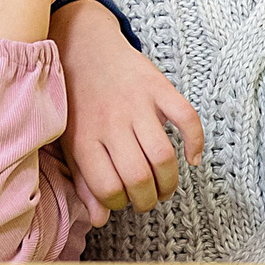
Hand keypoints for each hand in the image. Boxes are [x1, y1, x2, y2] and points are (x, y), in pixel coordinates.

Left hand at [53, 1, 202, 218]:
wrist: (83, 45)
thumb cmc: (75, 102)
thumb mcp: (69, 141)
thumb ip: (84, 181)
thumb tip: (100, 219)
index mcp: (84, 139)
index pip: (108, 189)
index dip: (119, 203)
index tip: (122, 199)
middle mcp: (111, 122)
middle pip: (139, 177)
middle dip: (148, 200)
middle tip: (148, 199)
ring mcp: (137, 103)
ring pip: (164, 156)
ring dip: (170, 181)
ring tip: (165, 186)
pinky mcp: (158, 86)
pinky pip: (186, 117)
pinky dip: (196, 142)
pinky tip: (192, 158)